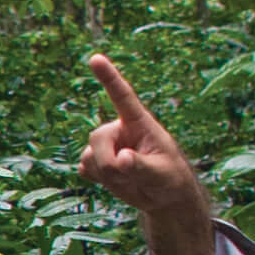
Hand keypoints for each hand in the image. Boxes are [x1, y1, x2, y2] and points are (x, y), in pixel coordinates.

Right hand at [80, 53, 219, 254]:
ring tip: (129, 179)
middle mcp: (120, 130)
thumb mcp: (162, 173)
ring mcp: (108, 146)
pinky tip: (115, 181)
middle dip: (107, 162)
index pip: (123, 97)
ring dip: (106, 174)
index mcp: (140, 123)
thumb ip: (142, 166)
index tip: (95, 58)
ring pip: (89, 156)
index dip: (109, 77)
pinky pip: (85, 167)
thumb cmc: (170, 178)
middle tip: (127, 175)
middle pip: (97, 138)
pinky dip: (97, 178)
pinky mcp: (99, 163)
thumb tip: (121, 159)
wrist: (164, 197)